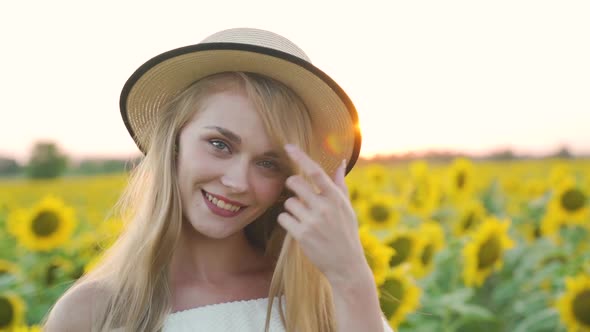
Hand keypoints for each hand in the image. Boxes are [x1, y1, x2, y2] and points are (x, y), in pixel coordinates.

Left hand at [278, 144, 368, 282]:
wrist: (346, 265)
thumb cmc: (346, 233)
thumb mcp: (347, 208)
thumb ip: (340, 185)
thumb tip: (341, 162)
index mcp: (336, 198)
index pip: (316, 172)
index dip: (301, 157)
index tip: (288, 146)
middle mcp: (324, 207)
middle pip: (295, 183)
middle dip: (292, 185)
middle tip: (298, 193)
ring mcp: (313, 221)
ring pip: (288, 202)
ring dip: (292, 209)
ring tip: (304, 219)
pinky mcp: (302, 235)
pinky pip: (283, 218)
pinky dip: (287, 221)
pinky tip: (298, 228)